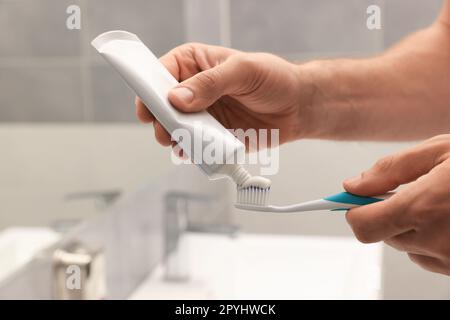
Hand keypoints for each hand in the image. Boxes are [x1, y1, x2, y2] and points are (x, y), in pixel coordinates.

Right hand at [135, 43, 313, 148]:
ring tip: (179, 143)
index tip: (147, 106)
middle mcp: (195, 89)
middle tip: (165, 130)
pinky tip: (191, 153)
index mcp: (196, 63)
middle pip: (163, 104)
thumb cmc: (275, 79)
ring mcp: (202, 114)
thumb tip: (178, 98)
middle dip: (159, 118)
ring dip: (172, 137)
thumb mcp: (244, 71)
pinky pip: (192, 145)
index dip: (150, 88)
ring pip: (174, 127)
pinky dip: (189, 151)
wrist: (298, 107)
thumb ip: (211, 82)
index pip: (163, 71)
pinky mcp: (211, 136)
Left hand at [344, 135, 449, 275]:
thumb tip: (352, 185)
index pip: (363, 226)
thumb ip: (391, 169)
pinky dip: (431, 240)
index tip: (353, 201)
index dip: (354, 212)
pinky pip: (430, 258)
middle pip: (382, 235)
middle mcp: (436, 240)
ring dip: (410, 226)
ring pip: (406, 246)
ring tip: (441, 202)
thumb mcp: (441, 151)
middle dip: (386, 213)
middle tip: (409, 191)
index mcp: (424, 208)